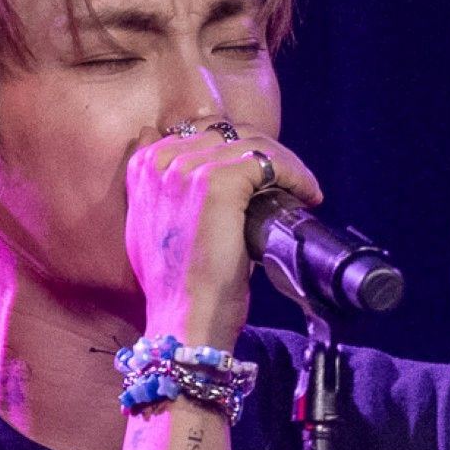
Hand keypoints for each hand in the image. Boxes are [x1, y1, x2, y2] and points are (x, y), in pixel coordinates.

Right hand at [124, 122, 320, 348]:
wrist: (183, 318)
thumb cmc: (174, 284)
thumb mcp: (149, 229)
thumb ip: (156, 190)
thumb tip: (174, 166)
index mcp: (142, 166)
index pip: (199, 131)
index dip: (233, 148)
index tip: (257, 174)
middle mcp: (160, 160)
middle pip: (227, 131)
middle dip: (261, 153)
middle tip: (284, 180)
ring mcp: (188, 169)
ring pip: (252, 143)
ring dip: (283, 164)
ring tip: (300, 188)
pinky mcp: (218, 183)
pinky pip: (268, 161)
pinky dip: (296, 174)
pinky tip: (307, 195)